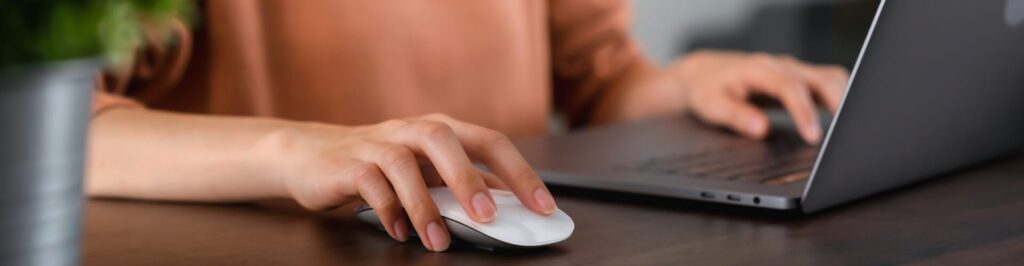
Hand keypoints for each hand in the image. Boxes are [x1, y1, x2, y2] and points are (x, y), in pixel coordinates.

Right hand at [255, 113, 556, 251]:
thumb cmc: (380, 164)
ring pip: (402, 163)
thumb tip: (510, 204)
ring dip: (423, 204)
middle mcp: (410, 130)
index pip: (489, 142)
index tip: (543, 207)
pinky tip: (400, 232)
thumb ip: (463, 182)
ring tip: (437, 240)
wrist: (311, 155)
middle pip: (444, 139)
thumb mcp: (427, 170)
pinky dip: (387, 209)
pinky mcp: (347, 164)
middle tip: (488, 217)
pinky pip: (369, 182)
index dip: (519, 173)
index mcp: (440, 129)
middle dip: (468, 178)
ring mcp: (376, 144)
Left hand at [674, 50, 848, 143]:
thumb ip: (737, 117)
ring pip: (830, 78)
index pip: (791, 87)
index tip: (814, 137)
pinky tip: (841, 120)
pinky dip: (838, 99)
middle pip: (821, 78)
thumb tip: (762, 130)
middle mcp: (781, 66)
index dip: (805, 112)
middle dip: (838, 104)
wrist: (705, 73)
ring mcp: (793, 71)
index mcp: (760, 70)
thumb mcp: (712, 105)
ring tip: (848, 130)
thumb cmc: (707, 89)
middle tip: (845, 136)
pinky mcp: (798, 79)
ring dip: (842, 100)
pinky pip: (827, 83)